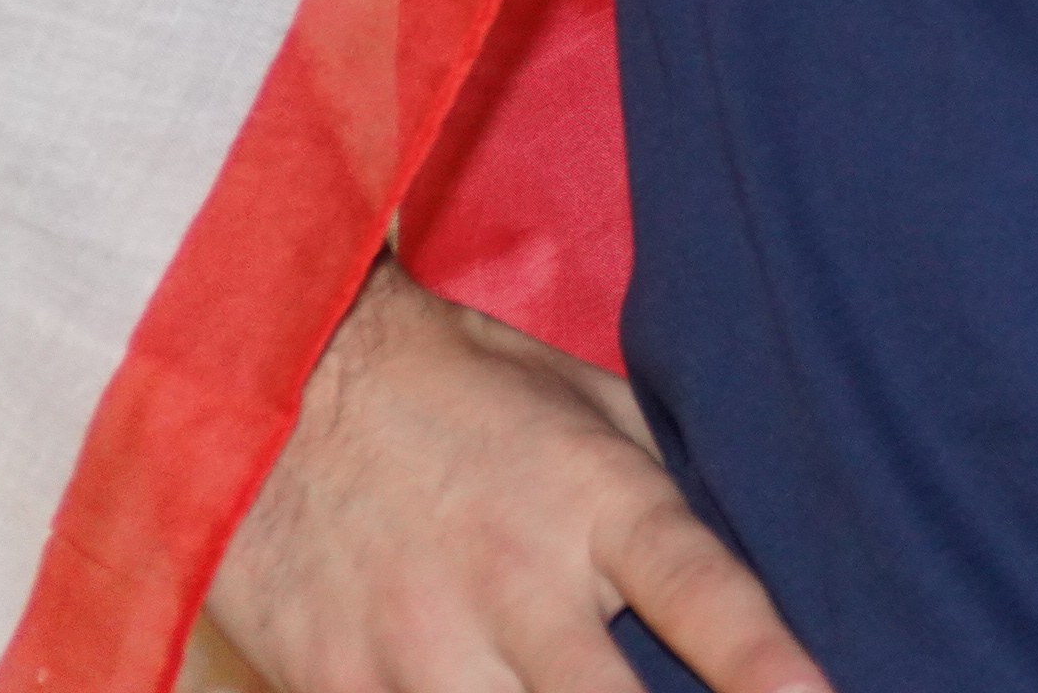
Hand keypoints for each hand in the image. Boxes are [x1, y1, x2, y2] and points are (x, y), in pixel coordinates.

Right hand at [214, 262, 822, 692]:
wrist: (272, 375)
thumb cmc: (457, 386)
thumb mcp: (588, 407)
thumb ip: (657, 493)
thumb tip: (741, 554)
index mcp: (596, 500)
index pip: (700, 593)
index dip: (764, 664)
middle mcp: (514, 581)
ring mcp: (417, 645)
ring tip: (555, 691)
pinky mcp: (333, 683)